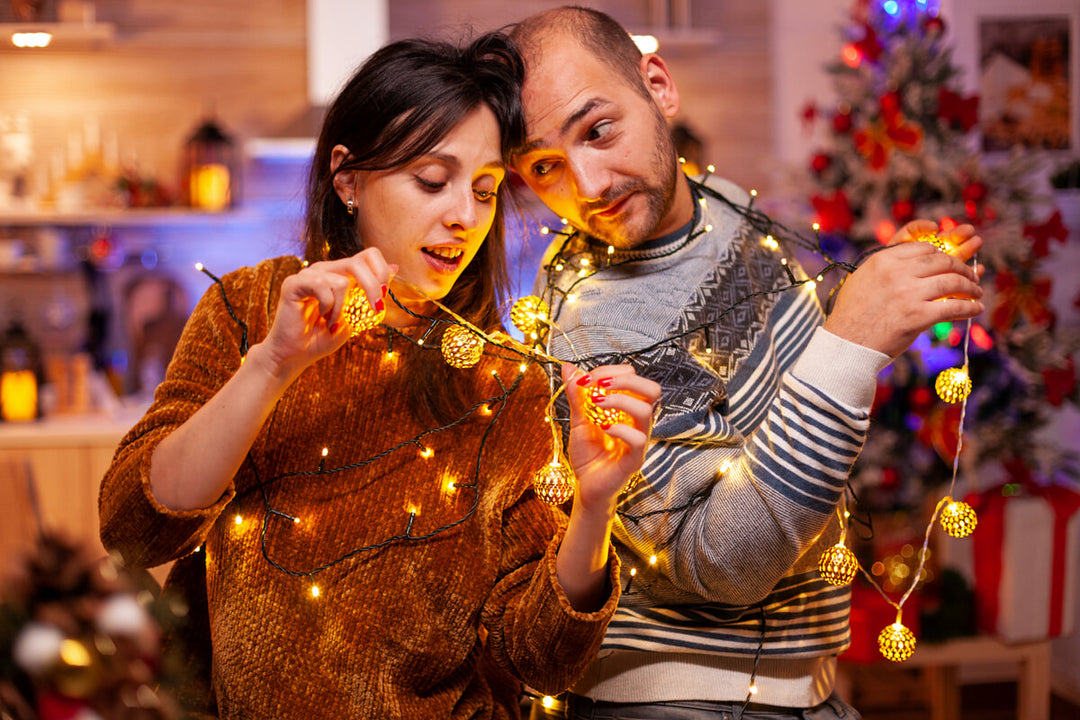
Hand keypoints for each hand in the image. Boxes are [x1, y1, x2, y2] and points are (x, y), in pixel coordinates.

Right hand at [260, 248, 395, 378]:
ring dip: (342, 308)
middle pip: (358, 262)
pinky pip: (321, 285)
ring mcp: (308, 274)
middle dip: (372, 287)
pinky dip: (328, 306)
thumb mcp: (357, 315)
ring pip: (341, 280)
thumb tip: (395, 267)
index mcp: (341, 274)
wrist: (297, 355)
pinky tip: (321, 317)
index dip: (381, 271)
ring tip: (331, 322)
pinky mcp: (293, 283)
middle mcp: (325, 269)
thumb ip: (372, 292)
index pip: (369, 255)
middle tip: (375, 309)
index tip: (383, 296)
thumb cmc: (324, 337)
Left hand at [562, 363, 660, 517]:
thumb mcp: (579, 420)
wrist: (585, 487)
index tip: (585, 379)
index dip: (610, 371)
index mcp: (628, 409)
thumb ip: (576, 395)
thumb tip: (568, 367)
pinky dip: (619, 429)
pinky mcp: (635, 459)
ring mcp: (639, 440)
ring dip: (619, 400)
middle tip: (599, 384)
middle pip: (652, 389)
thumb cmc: (587, 455)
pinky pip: (638, 439)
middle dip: (625, 379)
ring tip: (596, 403)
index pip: (634, 377)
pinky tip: (602, 428)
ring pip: (646, 411)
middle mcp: (638, 422)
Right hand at [824, 220, 983, 357]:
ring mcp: (908, 294)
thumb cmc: (852, 315)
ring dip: (971, 287)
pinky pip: (954, 307)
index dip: (943, 252)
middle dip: (962, 268)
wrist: (846, 344)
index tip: (951, 260)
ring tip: (976, 293)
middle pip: (943, 261)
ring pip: (953, 281)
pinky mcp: (918, 316)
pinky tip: (976, 309)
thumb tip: (915, 260)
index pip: (923, 247)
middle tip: (971, 276)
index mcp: (882, 260)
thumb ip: (886, 266)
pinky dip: (970, 307)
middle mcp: (897, 272)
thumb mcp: (863, 279)